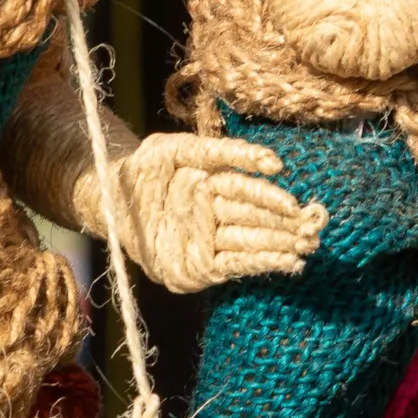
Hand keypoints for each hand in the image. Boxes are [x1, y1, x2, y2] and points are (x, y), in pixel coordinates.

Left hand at [113, 133, 326, 291]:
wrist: (105, 200)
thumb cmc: (142, 169)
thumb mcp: (176, 149)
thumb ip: (222, 151)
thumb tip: (272, 165)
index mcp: (214, 182)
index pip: (247, 189)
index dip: (270, 194)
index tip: (293, 200)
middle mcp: (214, 213)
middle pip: (254, 218)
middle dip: (284, 224)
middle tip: (313, 227)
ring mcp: (206, 241)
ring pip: (250, 241)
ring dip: (280, 246)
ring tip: (306, 247)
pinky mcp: (196, 269)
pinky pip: (234, 265)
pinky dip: (261, 263)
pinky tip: (287, 263)